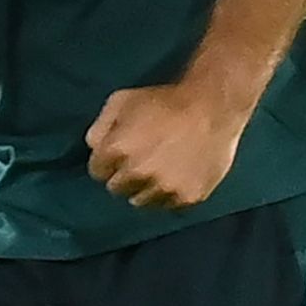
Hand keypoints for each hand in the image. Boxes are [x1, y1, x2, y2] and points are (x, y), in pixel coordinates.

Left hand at [85, 83, 249, 209]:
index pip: (97, 172)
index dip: (106, 161)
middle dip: (124, 175)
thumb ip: (100, 126)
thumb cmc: (164, 100)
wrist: (212, 107)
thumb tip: (94, 148)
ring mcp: (164, 189)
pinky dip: (169, 194)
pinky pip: (169, 206)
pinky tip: (177, 175)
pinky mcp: (187, 198)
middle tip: (141, 160)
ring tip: (159, 169)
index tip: (119, 154)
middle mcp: (137, 174)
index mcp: (117, 150)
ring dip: (145, 188)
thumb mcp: (122, 99)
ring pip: (142, 201)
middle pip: (117, 189)